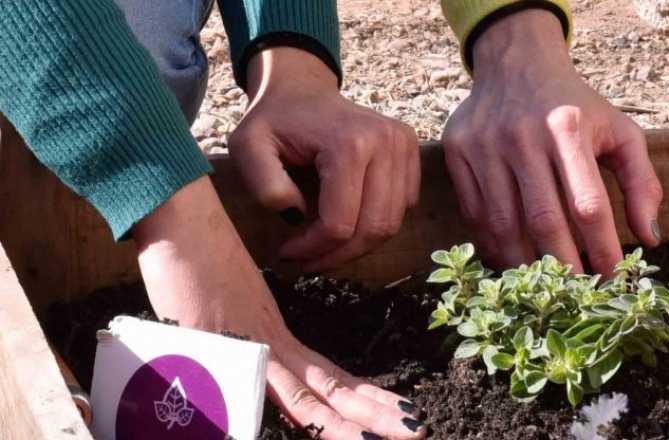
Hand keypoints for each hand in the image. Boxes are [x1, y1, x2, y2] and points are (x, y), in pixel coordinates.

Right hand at [133, 177, 425, 438]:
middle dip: (373, 417)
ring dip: (338, 426)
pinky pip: (243, 390)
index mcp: (279, 338)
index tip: (403, 414)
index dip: (368, 400)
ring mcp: (248, 345)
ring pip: (301, 397)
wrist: (183, 223)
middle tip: (417, 432)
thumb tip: (253, 368)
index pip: (333, 378)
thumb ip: (241, 347)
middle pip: (331, 390)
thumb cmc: (197, 267)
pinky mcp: (218, 344)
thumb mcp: (226, 317)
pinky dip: (259, 415)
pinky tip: (305, 430)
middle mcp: (273, 343)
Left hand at [230, 47, 419, 271]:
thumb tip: (295, 216)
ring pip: (392, 223)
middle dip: (339, 255)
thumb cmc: (273, 120)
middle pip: (373, 228)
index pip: (340, 222)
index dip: (314, 249)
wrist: (302, 90)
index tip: (288, 253)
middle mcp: (387, 143)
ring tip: (326, 247)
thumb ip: (264, 184)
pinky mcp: (412, 152)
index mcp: (349, 144)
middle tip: (310, 262)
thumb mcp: (247, 147)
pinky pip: (403, 207)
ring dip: (359, 246)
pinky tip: (348, 223)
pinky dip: (376, 225)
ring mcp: (404, 146)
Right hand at [442, 9, 662, 275]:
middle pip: (543, 220)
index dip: (603, 248)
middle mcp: (523, 135)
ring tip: (546, 288)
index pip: (588, 203)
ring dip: (526, 264)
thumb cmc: (576, 107)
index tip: (614, 280)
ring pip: (504, 225)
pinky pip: (475, 215)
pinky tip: (514, 261)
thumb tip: (650, 237)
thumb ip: (641, 182)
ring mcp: (484, 145)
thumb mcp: (619, 131)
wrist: (515, 65)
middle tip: (578, 297)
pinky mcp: (457, 153)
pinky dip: (495, 245)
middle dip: (564, 267)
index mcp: (568, 127)